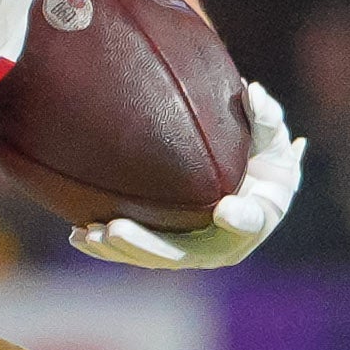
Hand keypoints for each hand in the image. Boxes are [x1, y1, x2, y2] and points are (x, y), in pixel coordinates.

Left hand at [71, 82, 303, 271]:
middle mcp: (224, 245)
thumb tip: (253, 91)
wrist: (253, 182)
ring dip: (119, 249)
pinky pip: (137, 253)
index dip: (240, 219)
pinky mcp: (169, 249)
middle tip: (116, 229)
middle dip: (147, 244)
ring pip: (154, 258)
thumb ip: (264, 118)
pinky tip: (78, 236)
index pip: (252, 222)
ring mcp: (193, 251)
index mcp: (257, 216)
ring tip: (88, 234)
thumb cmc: (263, 155)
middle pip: (185, 254)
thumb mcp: (271, 136)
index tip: (224, 209)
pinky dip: (108, 248)